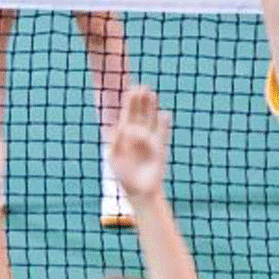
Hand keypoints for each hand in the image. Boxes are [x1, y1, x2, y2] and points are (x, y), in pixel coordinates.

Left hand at [104, 84, 169, 201]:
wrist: (139, 191)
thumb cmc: (123, 176)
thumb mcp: (114, 159)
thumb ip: (114, 143)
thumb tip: (117, 128)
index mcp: (124, 136)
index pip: (127, 116)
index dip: (129, 104)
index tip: (131, 91)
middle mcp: (138, 135)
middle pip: (139, 114)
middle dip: (140, 101)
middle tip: (142, 86)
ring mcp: (149, 141)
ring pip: (151, 120)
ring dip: (151, 108)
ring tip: (152, 94)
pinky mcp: (160, 149)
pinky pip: (162, 134)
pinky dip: (163, 125)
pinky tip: (165, 115)